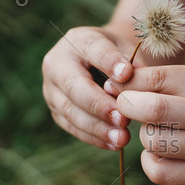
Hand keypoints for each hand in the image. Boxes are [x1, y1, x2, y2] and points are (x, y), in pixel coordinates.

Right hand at [42, 26, 135, 149]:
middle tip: (123, 120)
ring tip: (122, 138)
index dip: (108, 62)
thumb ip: (132, 64)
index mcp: (78, 40)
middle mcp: (57, 63)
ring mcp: (52, 89)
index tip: (126, 74)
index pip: (92, 49)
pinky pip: (72, 127)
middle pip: (74, 86)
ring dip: (97, 128)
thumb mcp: (128, 51)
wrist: (102, 66)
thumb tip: (132, 79)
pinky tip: (114, 144)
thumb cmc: (119, 57)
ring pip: (70, 111)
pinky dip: (94, 138)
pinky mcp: (56, 111)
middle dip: (99, 105)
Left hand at [106, 65, 184, 184]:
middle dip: (128, 107)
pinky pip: (157, 171)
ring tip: (157, 130)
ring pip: (152, 141)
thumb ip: (164, 80)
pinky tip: (159, 152)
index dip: (129, 82)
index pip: (158, 78)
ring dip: (144, 135)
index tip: (119, 86)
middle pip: (152, 110)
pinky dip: (149, 161)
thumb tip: (115, 82)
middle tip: (126, 107)